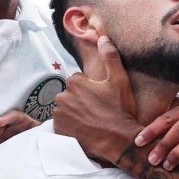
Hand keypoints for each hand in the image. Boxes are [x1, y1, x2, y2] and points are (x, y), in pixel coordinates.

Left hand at [54, 36, 140, 164]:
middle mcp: (62, 96)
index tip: (101, 98)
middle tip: (97, 111)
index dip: (91, 89)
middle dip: (80, 100)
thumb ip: (110, 57)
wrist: (118, 141)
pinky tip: (84, 129)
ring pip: (66, 109)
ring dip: (75, 113)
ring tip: (92, 121)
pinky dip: (70, 126)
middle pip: (70, 95)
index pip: (78, 81)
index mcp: (74, 82)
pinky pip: (62, 124)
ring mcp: (59, 115)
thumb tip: (103, 37)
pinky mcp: (58, 131)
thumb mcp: (119, 80)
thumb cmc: (120, 110)